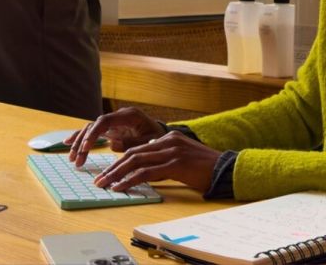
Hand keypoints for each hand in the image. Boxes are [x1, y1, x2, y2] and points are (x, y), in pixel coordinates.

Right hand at [65, 106, 165, 166]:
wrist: (162, 133)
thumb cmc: (158, 138)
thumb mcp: (150, 141)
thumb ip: (133, 143)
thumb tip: (111, 144)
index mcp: (129, 115)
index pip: (104, 121)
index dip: (93, 134)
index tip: (85, 148)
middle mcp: (118, 115)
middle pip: (94, 125)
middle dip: (83, 142)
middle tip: (76, 160)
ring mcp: (113, 121)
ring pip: (90, 128)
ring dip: (79, 144)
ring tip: (73, 160)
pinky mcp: (110, 129)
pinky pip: (92, 132)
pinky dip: (80, 138)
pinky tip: (67, 144)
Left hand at [92, 131, 220, 194]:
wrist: (226, 169)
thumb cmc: (205, 168)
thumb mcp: (182, 158)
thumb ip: (164, 158)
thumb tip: (146, 163)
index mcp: (168, 138)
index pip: (137, 149)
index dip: (119, 161)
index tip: (108, 173)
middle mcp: (168, 141)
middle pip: (132, 153)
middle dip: (113, 167)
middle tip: (100, 179)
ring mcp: (171, 151)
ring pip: (135, 161)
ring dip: (116, 174)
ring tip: (104, 184)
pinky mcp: (175, 164)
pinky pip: (146, 172)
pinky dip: (130, 180)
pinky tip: (121, 187)